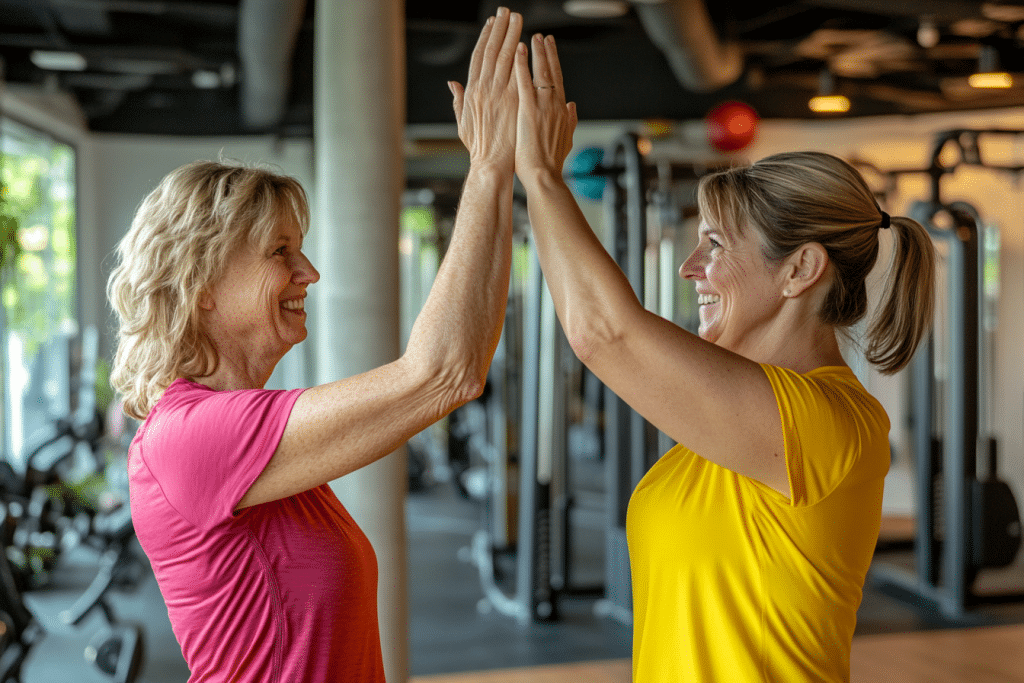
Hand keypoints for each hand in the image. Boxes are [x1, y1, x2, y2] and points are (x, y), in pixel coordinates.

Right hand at [448, 8, 521, 174]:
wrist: (492, 164)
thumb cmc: (480, 148)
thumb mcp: (463, 122)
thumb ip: (458, 100)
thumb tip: (452, 84)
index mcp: (472, 92)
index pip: (479, 57)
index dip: (486, 38)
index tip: (492, 23)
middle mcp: (484, 89)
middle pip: (492, 51)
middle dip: (499, 28)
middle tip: (506, 11)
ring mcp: (499, 94)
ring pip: (505, 56)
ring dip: (511, 35)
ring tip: (517, 18)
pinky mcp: (513, 101)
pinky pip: (517, 73)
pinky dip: (519, 56)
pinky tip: (525, 42)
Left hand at [514, 33, 577, 180]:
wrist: (544, 177)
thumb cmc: (550, 165)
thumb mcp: (567, 140)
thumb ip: (570, 121)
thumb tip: (573, 107)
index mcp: (562, 113)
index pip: (559, 82)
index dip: (555, 65)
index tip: (551, 51)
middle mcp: (556, 106)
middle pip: (553, 73)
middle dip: (548, 53)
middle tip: (544, 37)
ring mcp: (543, 107)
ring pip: (541, 73)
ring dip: (537, 53)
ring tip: (533, 38)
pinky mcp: (529, 111)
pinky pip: (524, 82)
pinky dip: (522, 65)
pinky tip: (518, 51)